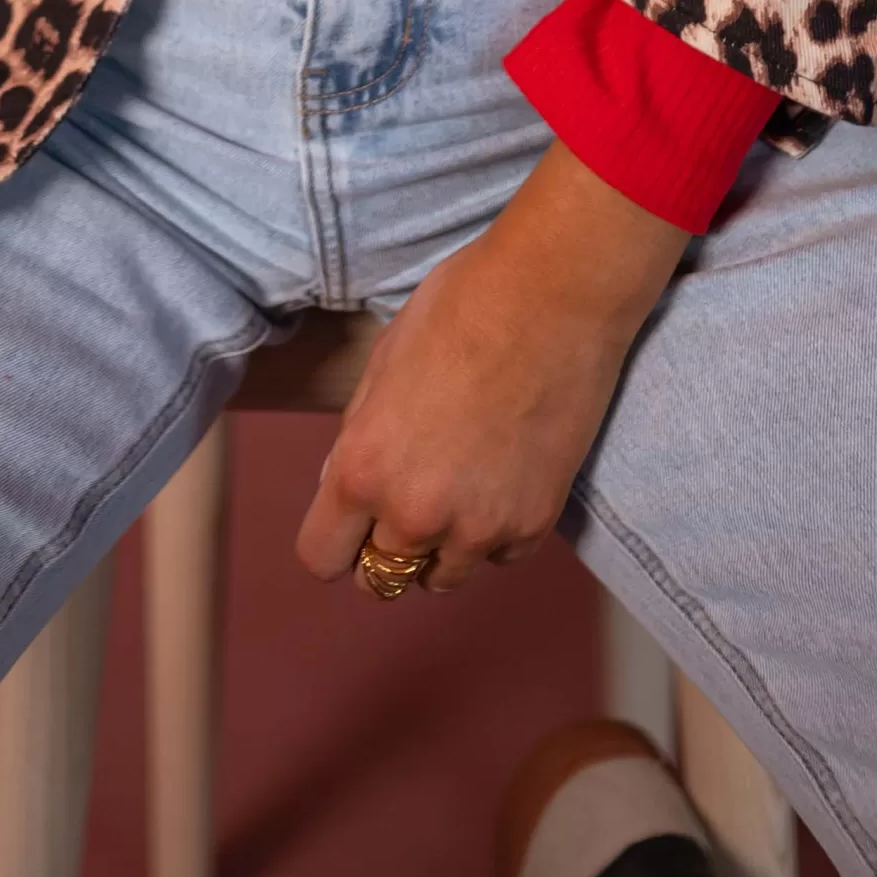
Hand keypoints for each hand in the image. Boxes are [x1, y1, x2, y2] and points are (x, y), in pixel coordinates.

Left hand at [295, 142, 686, 595]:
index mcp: (363, 470)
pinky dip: (495, 533)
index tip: (350, 523)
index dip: (334, 540)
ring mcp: (479, 529)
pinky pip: (498, 558)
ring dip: (441, 546)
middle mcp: (415, 515)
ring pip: (441, 578)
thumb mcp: (381, 366)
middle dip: (384, 545)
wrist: (554, 297)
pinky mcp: (534, 526)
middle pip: (379, 579)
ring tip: (461, 486)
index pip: (322, 557)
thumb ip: (359, 436)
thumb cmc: (459, 309)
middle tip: (409, 496)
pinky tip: (504, 478)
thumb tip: (344, 482)